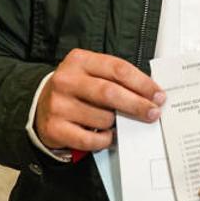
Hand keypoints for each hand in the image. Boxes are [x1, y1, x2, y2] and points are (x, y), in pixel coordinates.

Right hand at [34, 48, 164, 151]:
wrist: (42, 106)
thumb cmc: (76, 89)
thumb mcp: (92, 73)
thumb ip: (117, 78)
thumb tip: (150, 94)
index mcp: (79, 60)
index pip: (118, 69)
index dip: (142, 83)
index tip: (158, 95)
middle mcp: (66, 80)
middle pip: (110, 93)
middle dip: (137, 104)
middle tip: (153, 112)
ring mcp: (58, 104)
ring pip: (103, 118)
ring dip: (118, 123)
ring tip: (119, 122)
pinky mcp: (55, 128)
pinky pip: (91, 139)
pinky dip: (105, 140)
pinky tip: (108, 135)